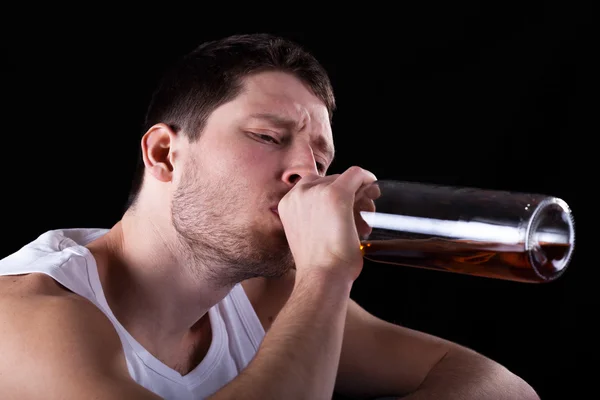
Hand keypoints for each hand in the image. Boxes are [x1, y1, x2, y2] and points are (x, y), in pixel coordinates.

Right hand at [278, 166, 377, 282]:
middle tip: (363, 213)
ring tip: (367, 216)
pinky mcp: (337, 194)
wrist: (322, 277)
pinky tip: (374, 188)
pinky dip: (367, 179)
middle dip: (349, 195)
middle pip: (330, 181)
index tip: (347, 206)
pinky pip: (356, 174)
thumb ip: (314, 218)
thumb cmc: (318, 265)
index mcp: (287, 203)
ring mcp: (317, 191)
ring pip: (344, 179)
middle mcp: (299, 193)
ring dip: (359, 194)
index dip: (331, 192)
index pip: (313, 187)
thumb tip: (336, 208)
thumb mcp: (306, 235)